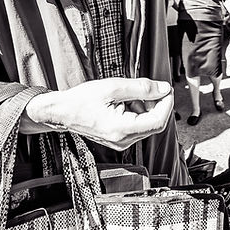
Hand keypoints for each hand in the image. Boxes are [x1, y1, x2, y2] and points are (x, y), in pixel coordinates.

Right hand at [23, 78, 174, 150]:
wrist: (63, 112)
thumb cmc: (82, 100)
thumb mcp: (113, 87)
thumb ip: (141, 88)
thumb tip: (163, 89)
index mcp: (122, 129)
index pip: (158, 121)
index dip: (166, 103)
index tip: (165, 89)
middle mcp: (124, 140)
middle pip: (154, 123)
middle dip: (155, 104)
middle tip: (147, 88)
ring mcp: (121, 142)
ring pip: (146, 124)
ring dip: (145, 107)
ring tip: (127, 95)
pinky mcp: (119, 139)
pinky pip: (137, 126)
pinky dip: (136, 112)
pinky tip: (124, 102)